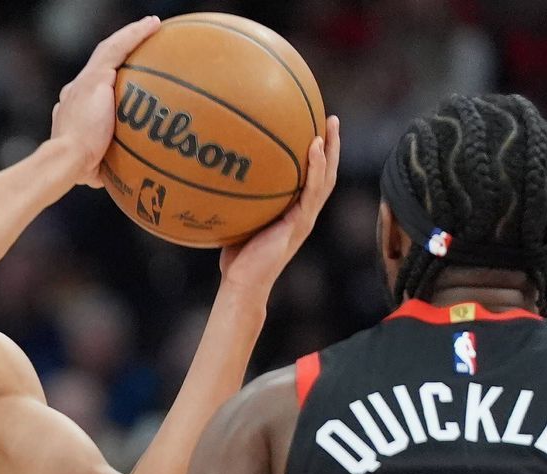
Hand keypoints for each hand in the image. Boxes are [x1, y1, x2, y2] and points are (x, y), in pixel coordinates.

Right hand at [50, 16, 160, 187]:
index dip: (107, 83)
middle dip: (120, 52)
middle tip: (142, 44)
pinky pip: (118, 48)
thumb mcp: (94, 168)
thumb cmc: (79, 170)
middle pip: (103, 64)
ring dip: (130, 35)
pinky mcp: (94, 77)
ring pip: (109, 49)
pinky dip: (135, 34)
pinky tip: (153, 25)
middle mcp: (76, 90)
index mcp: (73, 109)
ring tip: (152, 25)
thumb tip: (121, 180)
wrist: (66, 160)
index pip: (93, 90)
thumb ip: (104, 167)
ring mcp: (84, 81)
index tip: (123, 84)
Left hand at [219, 115, 340, 305]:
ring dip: (331, 150)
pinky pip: (312, 192)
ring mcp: (304, 218)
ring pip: (326, 179)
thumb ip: (237, 197)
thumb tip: (215, 168)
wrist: (243, 283)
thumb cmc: (236, 256)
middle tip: (330, 118)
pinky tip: (314, 147)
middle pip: (326, 173)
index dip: (317, 155)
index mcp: (293, 211)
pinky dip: (316, 169)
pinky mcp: (300, 224)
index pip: (311, 178)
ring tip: (330, 124)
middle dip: (331, 145)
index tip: (313, 127)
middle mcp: (304, 213)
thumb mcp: (238, 219)